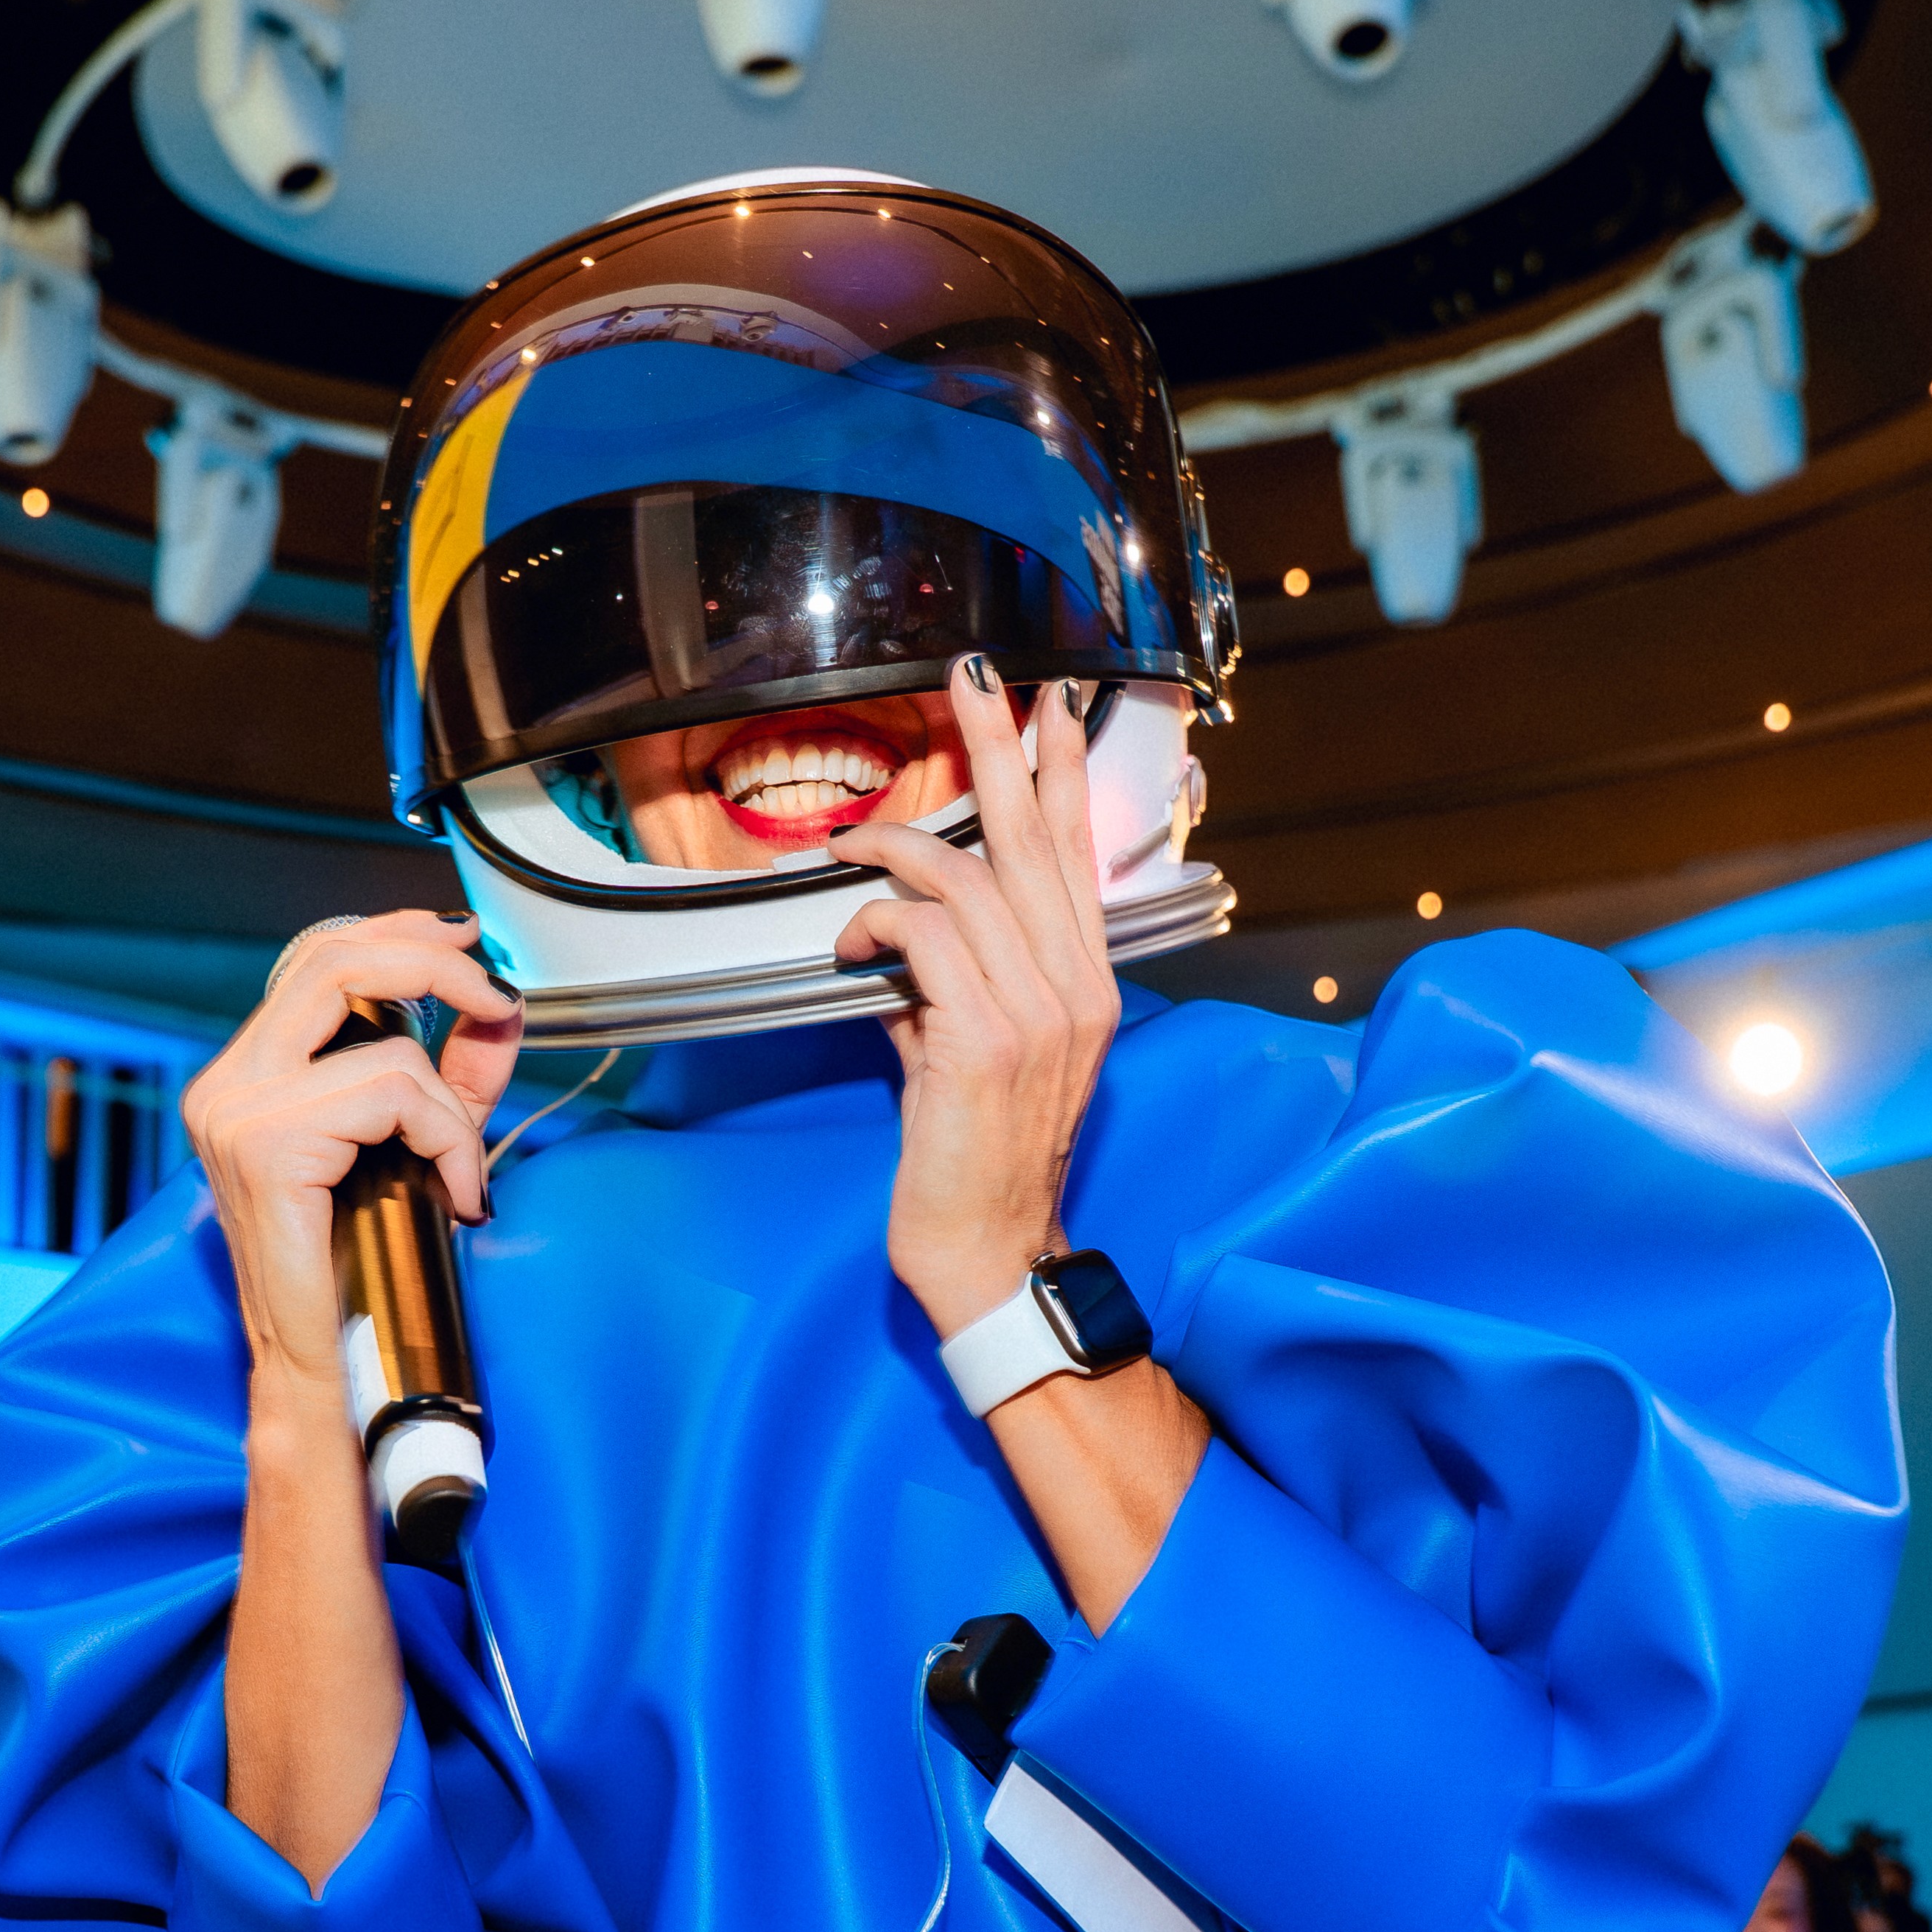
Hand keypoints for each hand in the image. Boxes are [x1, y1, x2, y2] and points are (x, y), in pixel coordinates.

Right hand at [178, 911, 521, 1393]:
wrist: (321, 1363)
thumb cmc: (355, 1267)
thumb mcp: (414, 1146)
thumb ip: (452, 1075)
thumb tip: (498, 1008)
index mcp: (244, 1075)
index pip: (316, 960)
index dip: (398, 937)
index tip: (465, 947)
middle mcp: (225, 1083)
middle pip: (335, 962)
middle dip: (433, 964)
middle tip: (494, 995)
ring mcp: (235, 1111)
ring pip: (382, 1045)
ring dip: (449, 1103)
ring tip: (460, 1163)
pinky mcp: (266, 1145)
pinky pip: (391, 1095)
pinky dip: (445, 1138)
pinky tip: (452, 1191)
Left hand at [829, 663, 1122, 1332]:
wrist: (989, 1253)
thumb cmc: (972, 1160)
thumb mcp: (966, 1056)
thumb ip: (947, 989)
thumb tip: (897, 940)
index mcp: (1084, 985)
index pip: (1077, 855)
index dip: (1062, 773)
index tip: (1046, 704)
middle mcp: (1076, 989)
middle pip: (1037, 839)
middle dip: (997, 747)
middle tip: (973, 678)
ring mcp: (1039, 1014)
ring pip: (969, 881)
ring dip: (893, 854)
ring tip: (847, 851)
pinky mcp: (986, 1041)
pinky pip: (924, 939)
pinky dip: (876, 927)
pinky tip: (849, 949)